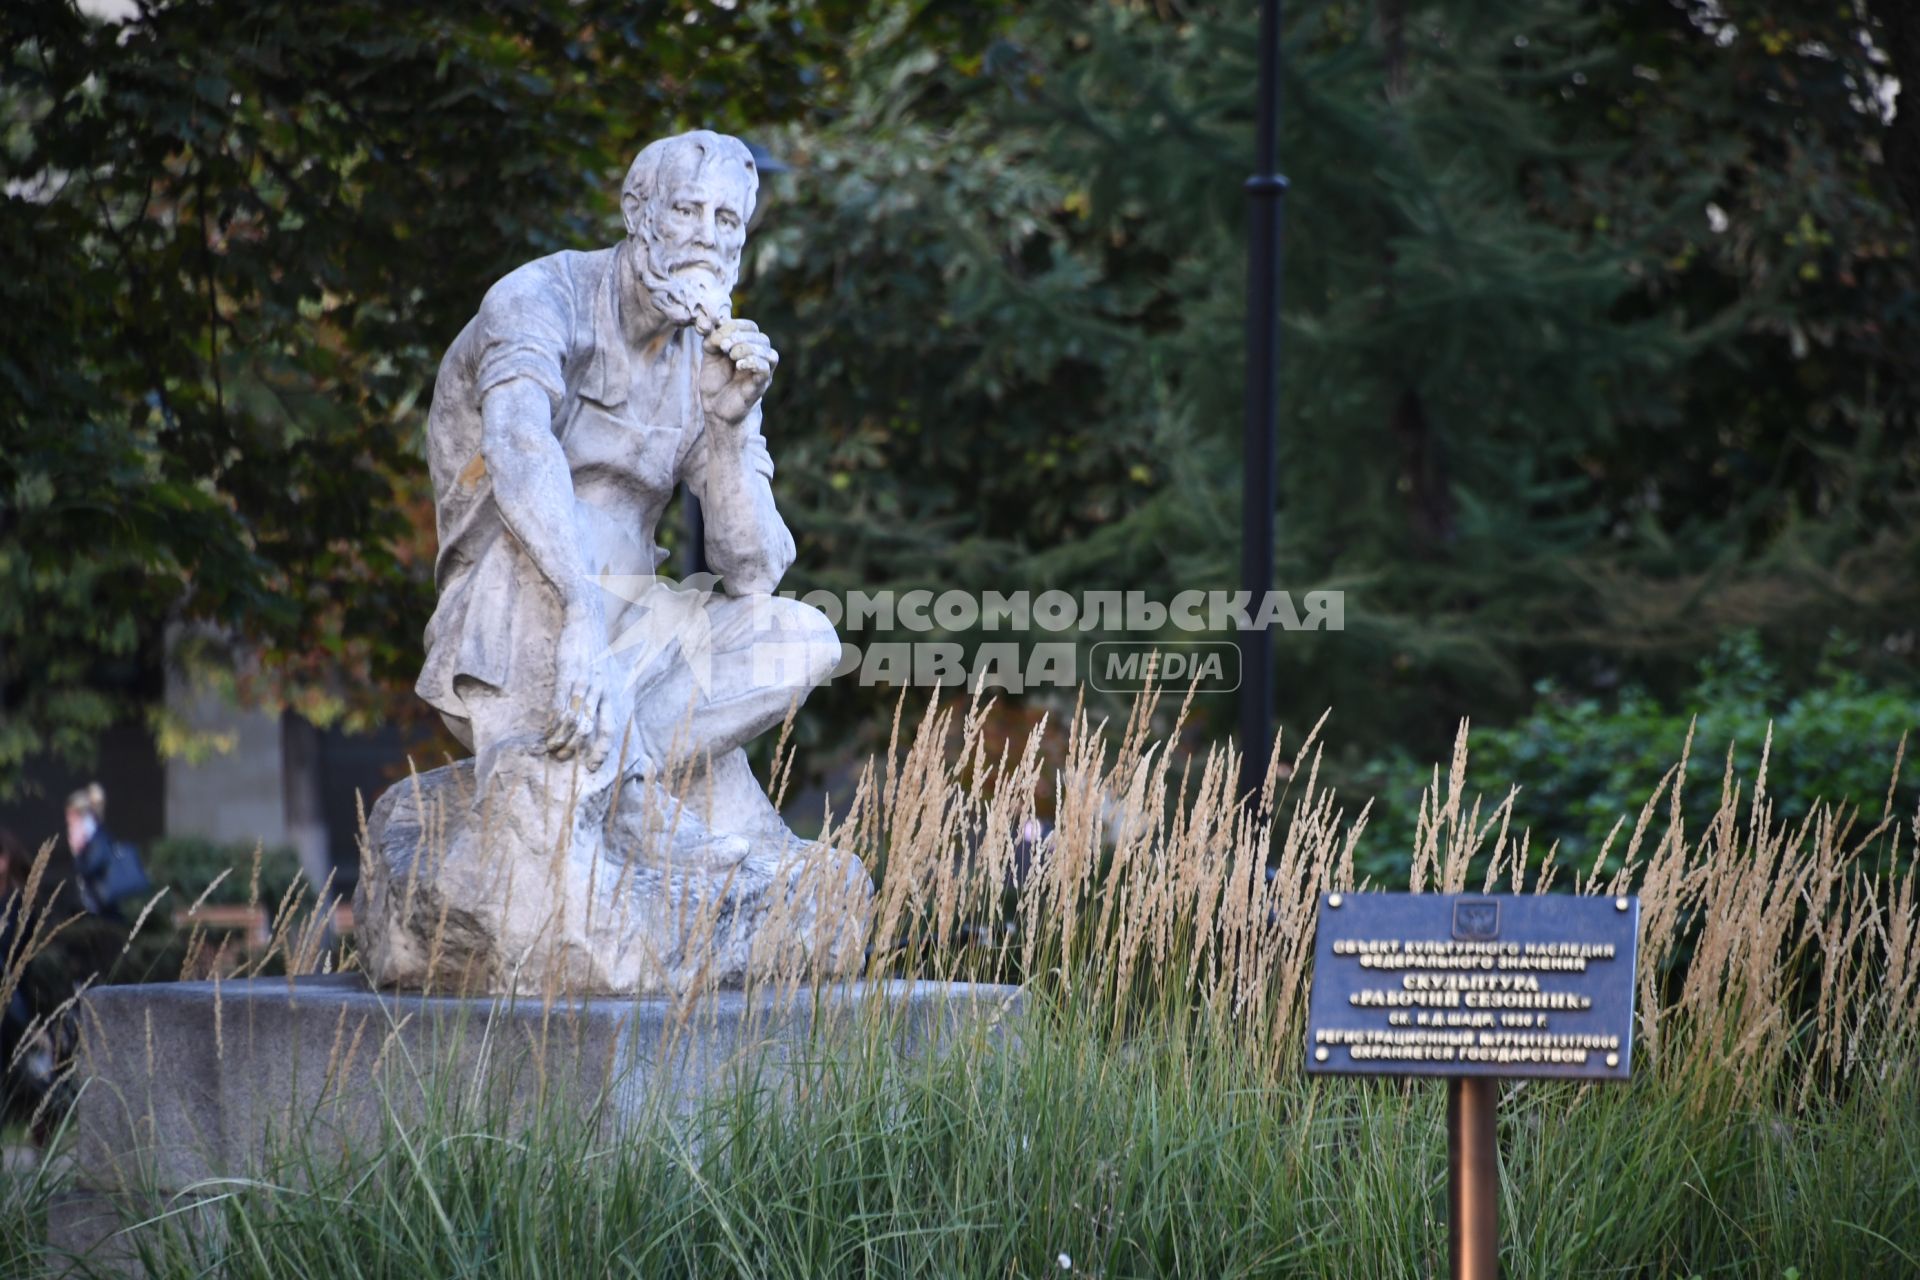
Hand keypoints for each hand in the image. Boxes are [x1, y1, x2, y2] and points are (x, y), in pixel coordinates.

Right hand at [547, 605, 611, 768]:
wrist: (586, 620)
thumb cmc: (599, 649)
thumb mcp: (614, 671)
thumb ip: (611, 695)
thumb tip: (615, 713)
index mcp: (613, 693)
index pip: (610, 728)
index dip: (601, 749)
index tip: (592, 767)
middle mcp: (601, 690)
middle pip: (590, 728)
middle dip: (577, 748)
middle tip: (564, 760)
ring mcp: (583, 682)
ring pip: (572, 718)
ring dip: (561, 738)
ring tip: (552, 749)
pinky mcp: (567, 673)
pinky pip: (559, 702)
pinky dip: (553, 721)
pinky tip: (547, 731)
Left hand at [698, 317, 778, 428]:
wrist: (716, 409)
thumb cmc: (715, 382)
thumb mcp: (709, 356)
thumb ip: (711, 339)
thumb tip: (712, 324)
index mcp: (748, 347)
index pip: (751, 327)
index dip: (736, 325)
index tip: (718, 335)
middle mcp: (759, 358)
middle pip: (761, 338)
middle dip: (741, 337)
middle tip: (724, 346)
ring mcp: (762, 373)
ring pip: (769, 353)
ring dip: (748, 348)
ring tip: (731, 356)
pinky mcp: (760, 386)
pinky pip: (765, 369)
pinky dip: (753, 362)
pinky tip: (739, 365)